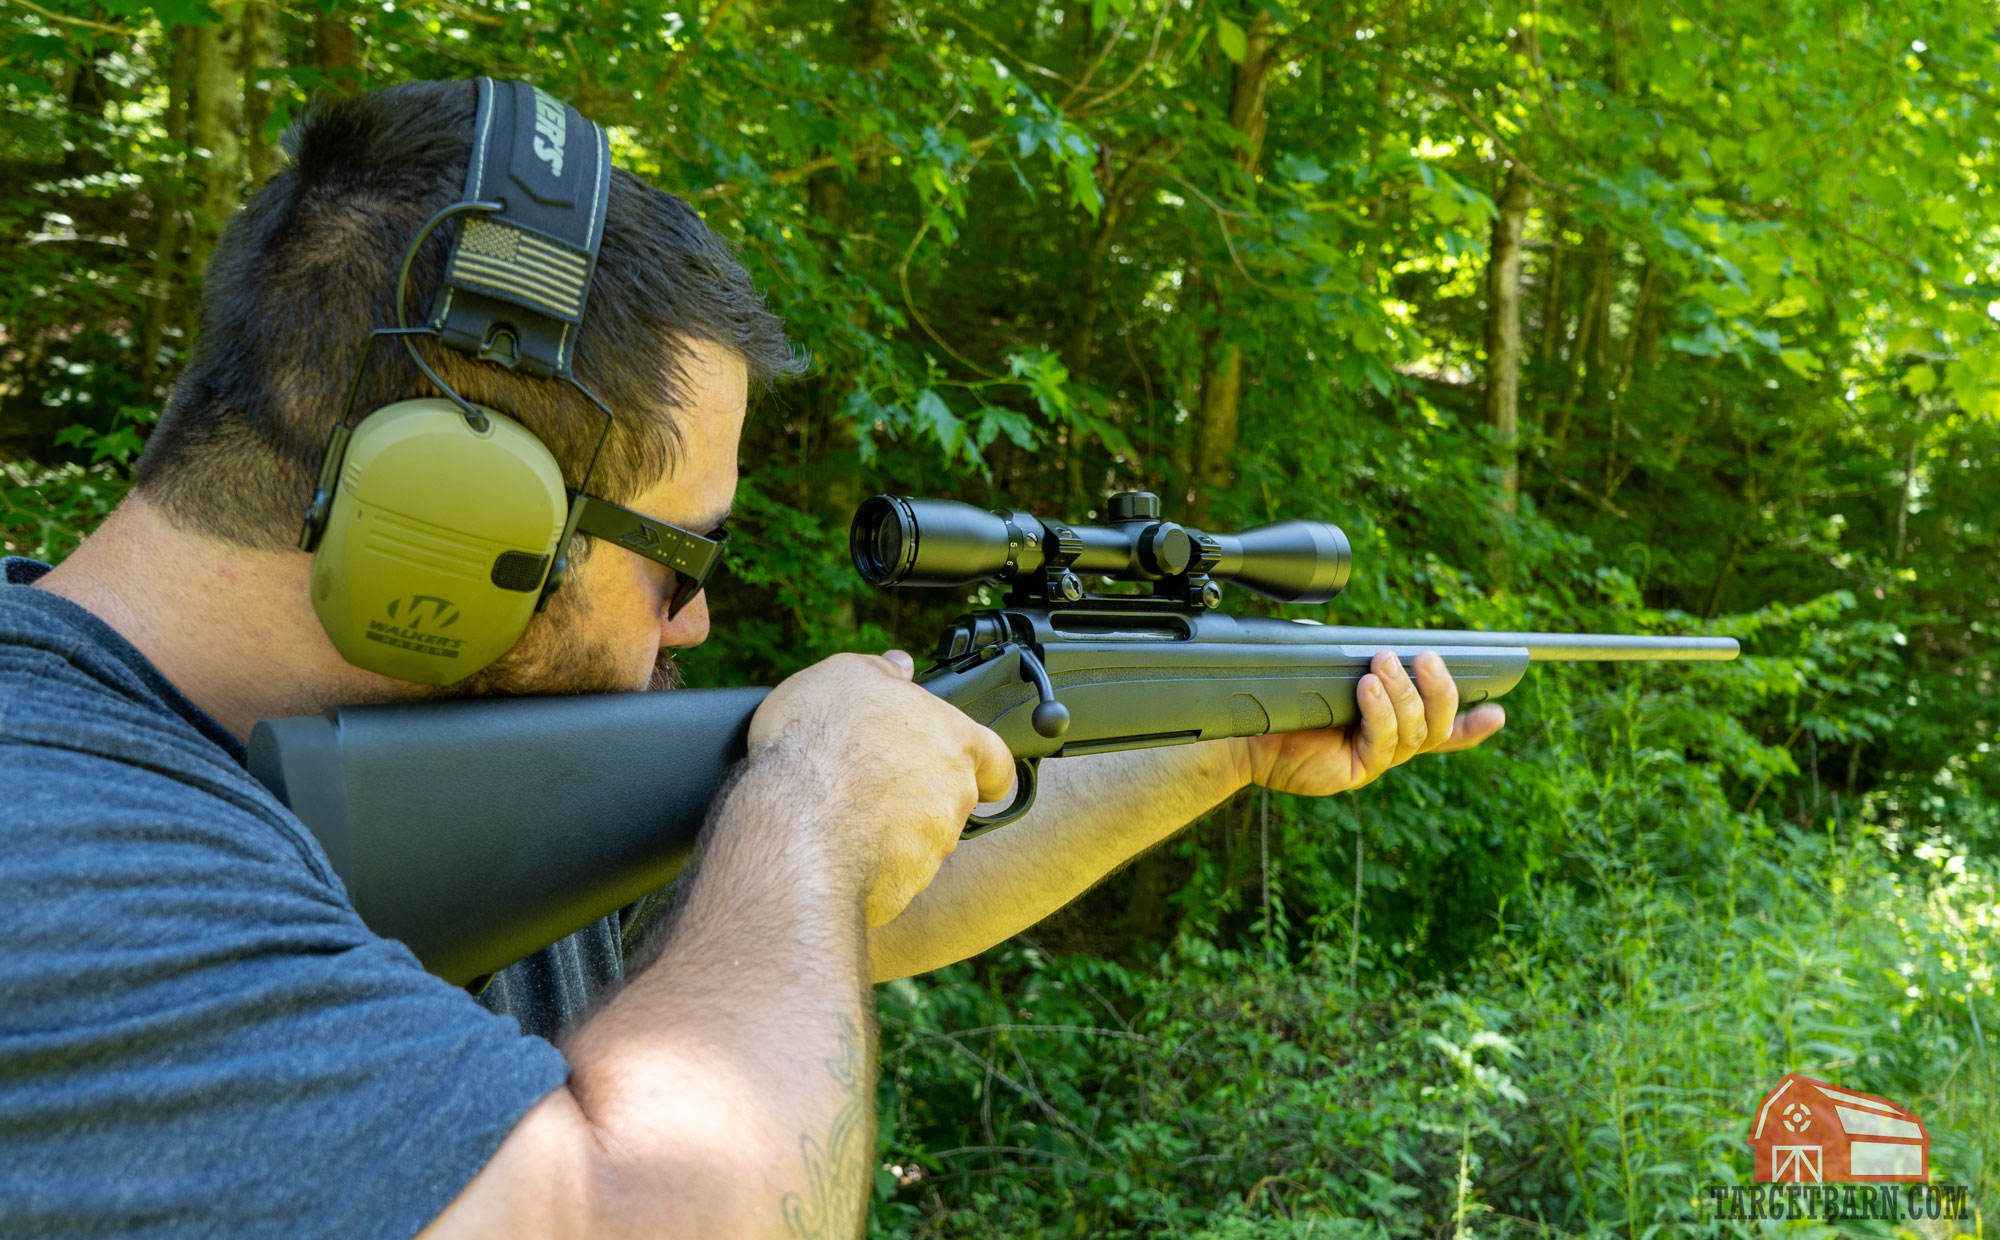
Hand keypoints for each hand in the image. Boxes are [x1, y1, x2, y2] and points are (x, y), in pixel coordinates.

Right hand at [747, 649, 1014, 926]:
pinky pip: (897, 867)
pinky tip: (834, 842)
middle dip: (922, 792)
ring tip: (842, 811)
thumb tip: (899, 666)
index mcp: (953, 738)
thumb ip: (880, 670)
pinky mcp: (908, 882)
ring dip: (894, 825)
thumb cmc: (821, 746)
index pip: (997, 757)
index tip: (974, 772)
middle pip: (954, 794)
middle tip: (875, 782)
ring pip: (925, 834)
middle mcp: (955, 793)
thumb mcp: (842, 676)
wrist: (799, 829)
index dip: (987, 766)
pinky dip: (872, 857)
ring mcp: (934, 843)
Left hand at [1234, 650, 1504, 795]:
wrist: (1245, 733)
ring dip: (1405, 692)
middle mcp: (1389, 743)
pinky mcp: (1356, 770)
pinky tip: (1367, 689)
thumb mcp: (1325, 665)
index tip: (1497, 713)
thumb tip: (1376, 641)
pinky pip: (1382, 741)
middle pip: (1438, 724)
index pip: (1441, 727)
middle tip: (1429, 658)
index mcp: (1390, 722)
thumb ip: (1355, 653)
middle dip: (1441, 689)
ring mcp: (1375, 759)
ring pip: (1414, 730)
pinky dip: (1379, 711)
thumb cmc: (1284, 697)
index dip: (1472, 725)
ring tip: (1382, 664)